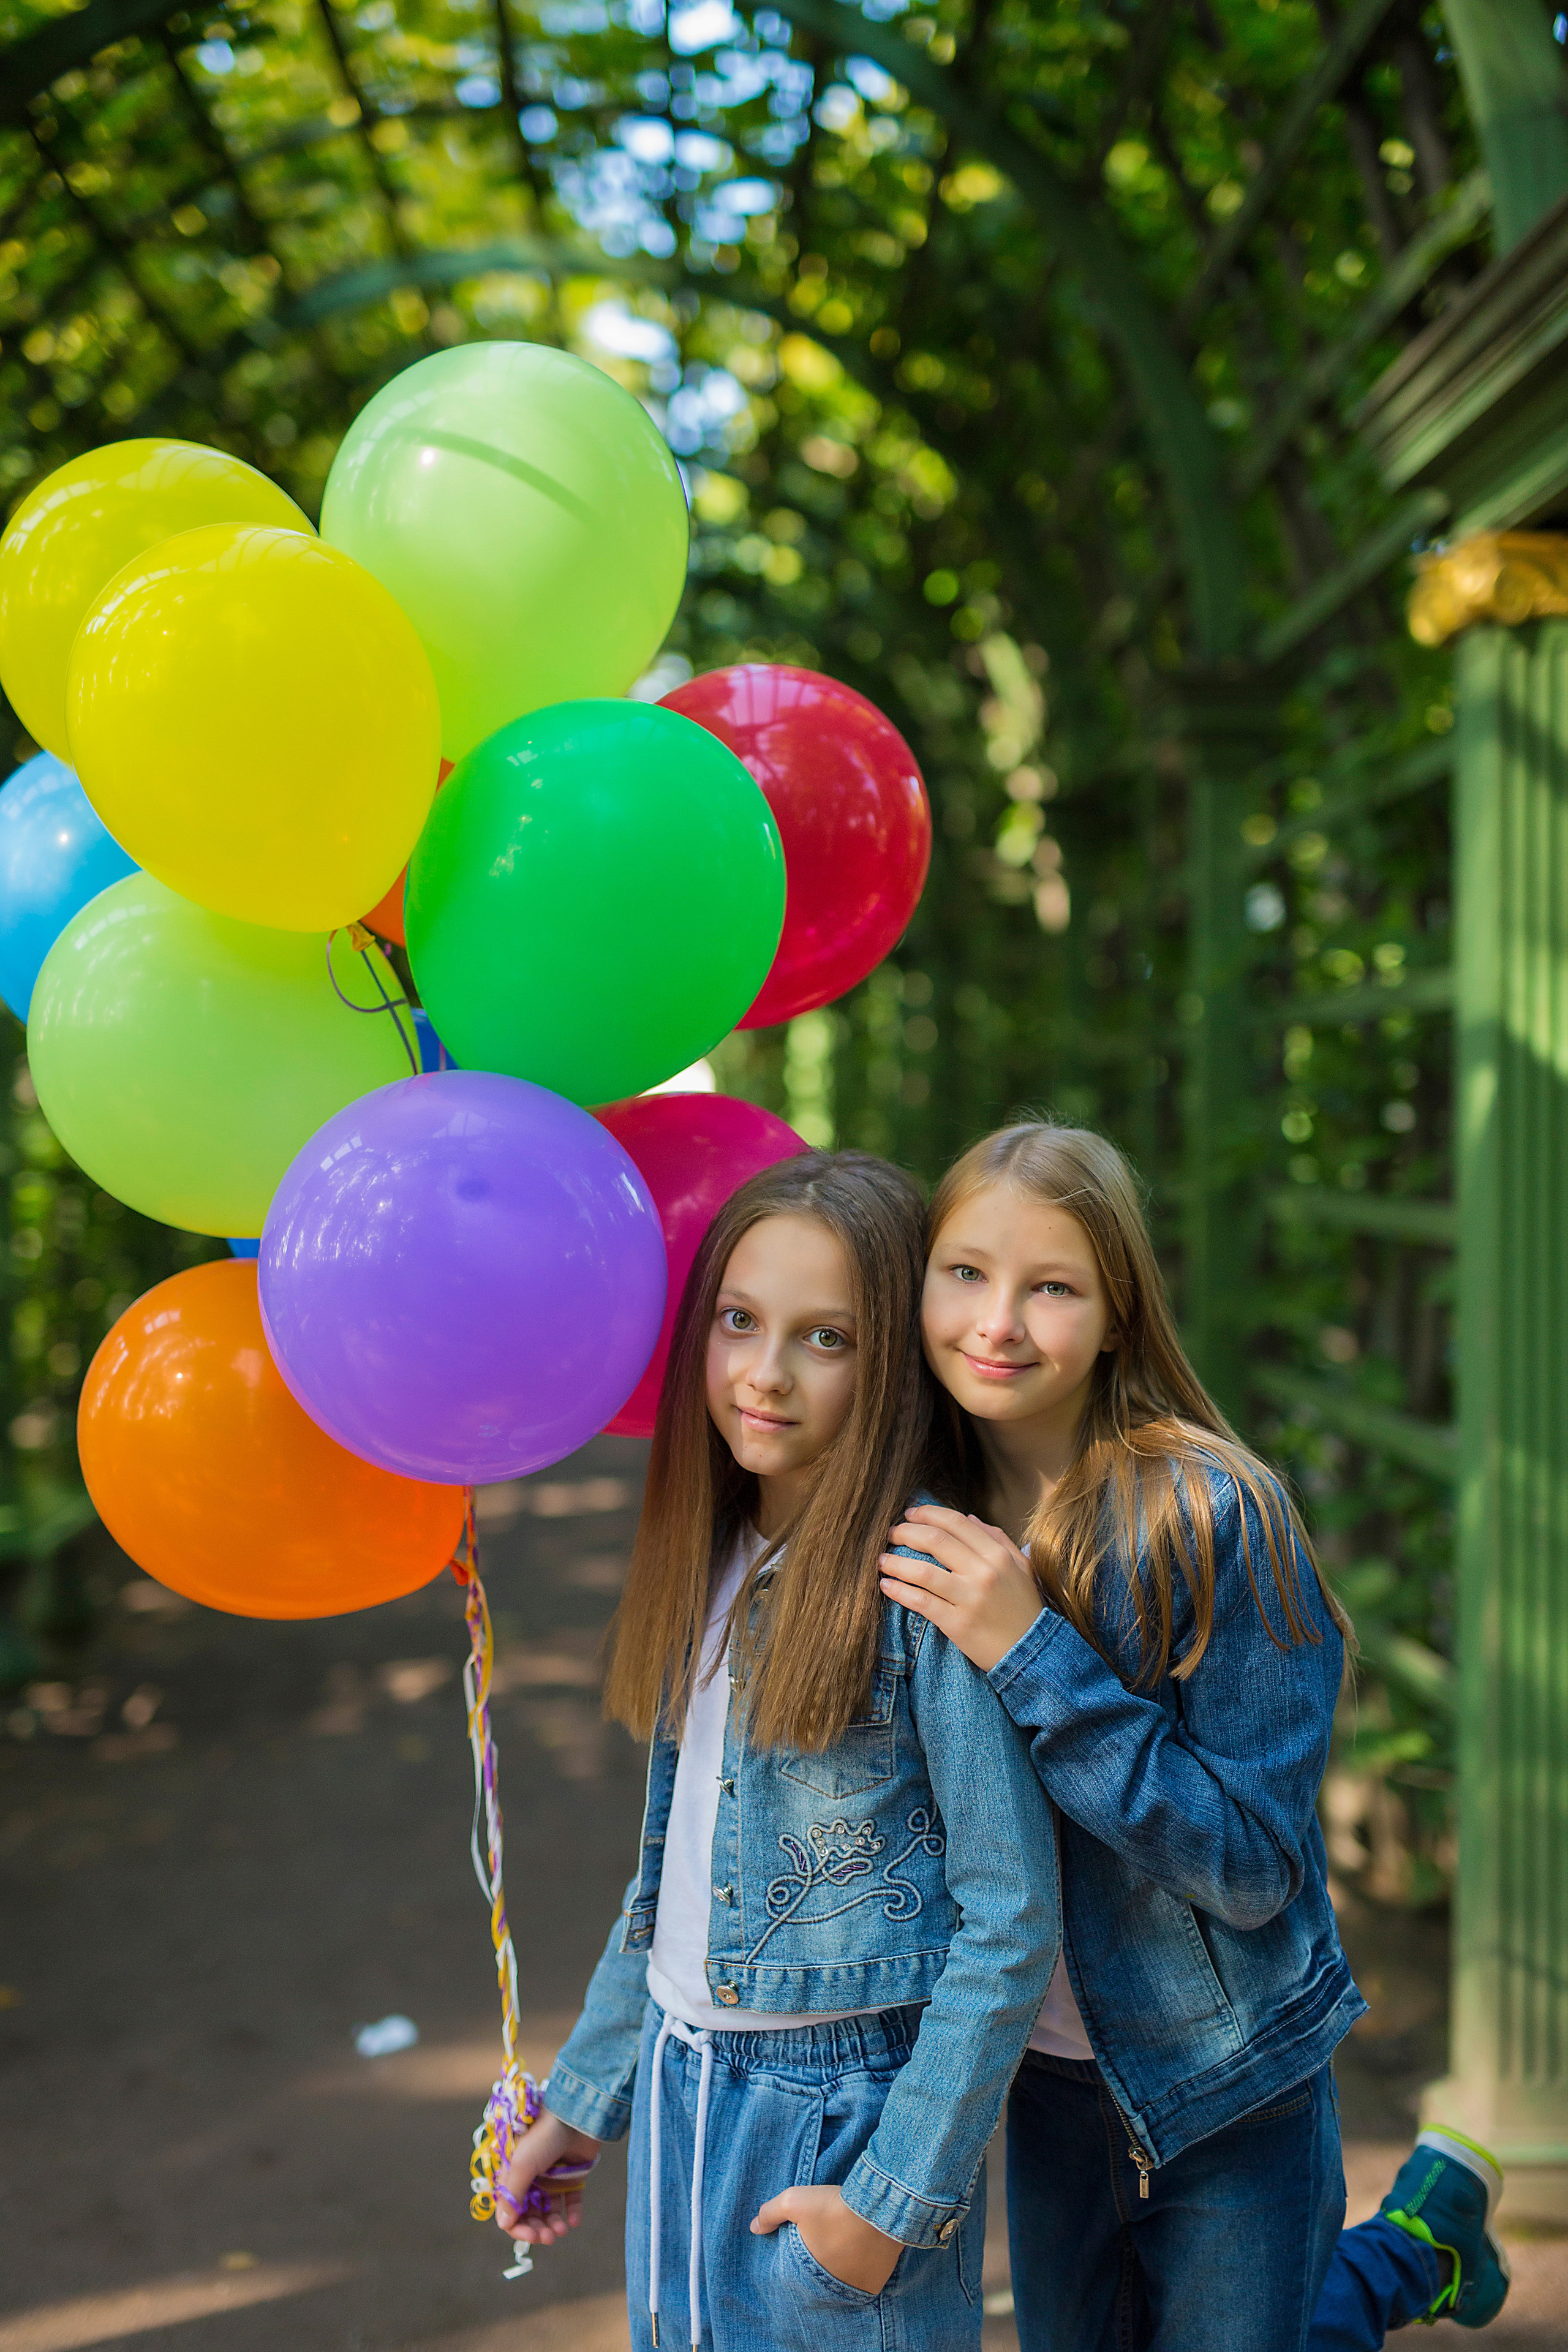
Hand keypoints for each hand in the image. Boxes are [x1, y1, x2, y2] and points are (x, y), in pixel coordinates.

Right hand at [495, 2108, 600, 2246]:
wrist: (577, 2114)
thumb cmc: (544, 2136)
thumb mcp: (522, 2164)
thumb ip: (512, 2195)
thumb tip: (503, 2224)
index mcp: (513, 2175)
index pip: (510, 2210)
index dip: (518, 2226)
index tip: (531, 2236)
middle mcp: (531, 2178)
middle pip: (530, 2214)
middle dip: (537, 2229)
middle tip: (549, 2237)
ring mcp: (552, 2177)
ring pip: (550, 2211)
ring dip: (553, 2224)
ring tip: (562, 2230)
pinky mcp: (572, 2176)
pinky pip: (571, 2200)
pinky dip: (572, 2213)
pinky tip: (573, 2221)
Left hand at [751, 2183, 901, 2292]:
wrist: (877, 2207)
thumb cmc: (832, 2206)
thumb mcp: (794, 2201)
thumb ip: (771, 2213)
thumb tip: (754, 2227)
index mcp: (810, 2274)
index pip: (798, 2277)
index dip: (801, 2262)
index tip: (807, 2249)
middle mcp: (832, 2289)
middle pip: (821, 2279)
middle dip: (822, 2264)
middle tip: (828, 2244)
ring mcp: (855, 2290)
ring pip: (843, 2282)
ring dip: (841, 2269)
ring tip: (845, 2247)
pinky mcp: (874, 2285)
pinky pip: (863, 2282)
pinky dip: (860, 2271)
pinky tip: (860, 2252)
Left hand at [879, 1503, 1042, 1672]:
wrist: (1033, 1653)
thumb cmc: (1025, 1609)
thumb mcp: (1022, 1568)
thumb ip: (999, 1540)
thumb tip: (970, 1518)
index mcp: (998, 1555)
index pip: (956, 1522)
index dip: (927, 1513)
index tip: (909, 1514)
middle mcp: (983, 1572)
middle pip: (935, 1540)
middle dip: (906, 1532)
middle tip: (890, 1533)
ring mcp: (969, 1598)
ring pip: (923, 1571)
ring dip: (896, 1562)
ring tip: (881, 1560)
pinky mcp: (957, 1624)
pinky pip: (921, 1602)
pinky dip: (899, 1591)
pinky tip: (886, 1586)